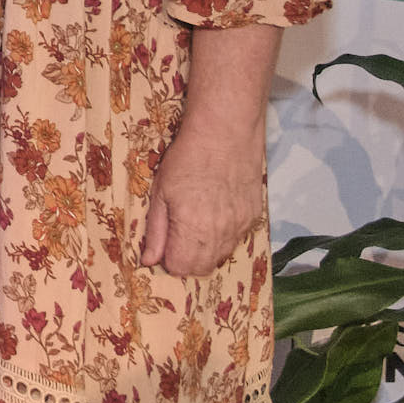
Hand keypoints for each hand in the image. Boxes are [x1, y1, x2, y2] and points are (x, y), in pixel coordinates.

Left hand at [141, 113, 264, 275]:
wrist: (225, 134)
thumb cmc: (186, 158)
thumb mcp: (160, 192)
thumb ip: (155, 231)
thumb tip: (149, 261)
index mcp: (193, 229)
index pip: (181, 268)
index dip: (168, 259)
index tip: (163, 243)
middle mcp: (220, 234)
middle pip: (202, 268)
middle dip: (186, 259)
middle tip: (176, 234)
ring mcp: (240, 226)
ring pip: (220, 257)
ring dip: (205, 250)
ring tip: (195, 221)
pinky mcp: (253, 217)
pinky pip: (236, 240)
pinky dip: (223, 236)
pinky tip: (214, 213)